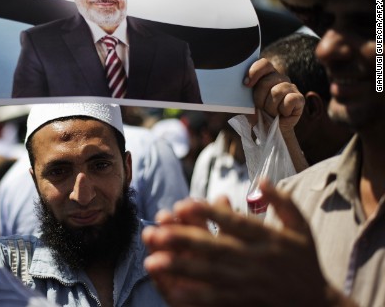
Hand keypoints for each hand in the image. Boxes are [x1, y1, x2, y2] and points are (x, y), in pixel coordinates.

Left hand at [142, 180, 354, 306]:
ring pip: (210, 274)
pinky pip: (217, 300)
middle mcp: (258, 260)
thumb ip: (282, 202)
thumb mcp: (302, 228)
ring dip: (181, 268)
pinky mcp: (246, 303)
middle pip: (215, 247)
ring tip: (153, 261)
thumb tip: (262, 179)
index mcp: (269, 238)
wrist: (318, 306)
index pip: (235, 222)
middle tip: (155, 232)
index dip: (209, 212)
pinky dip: (195, 296)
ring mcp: (251, 284)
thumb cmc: (306, 261)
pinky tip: (172, 291)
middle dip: (183, 240)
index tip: (183, 203)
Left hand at [244, 58, 304, 130]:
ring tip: (271, 113)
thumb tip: (244, 86)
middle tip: (260, 108)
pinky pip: (289, 100)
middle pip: (266, 82)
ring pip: (277, 92)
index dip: (254, 71)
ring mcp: (291, 87)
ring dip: (270, 107)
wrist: (270, 130)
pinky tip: (283, 114)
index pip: (264, 64)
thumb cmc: (258, 114)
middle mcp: (280, 78)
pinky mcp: (299, 98)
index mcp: (267, 75)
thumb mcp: (248, 104)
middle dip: (259, 99)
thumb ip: (245, 94)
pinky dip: (282, 110)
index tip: (246, 84)